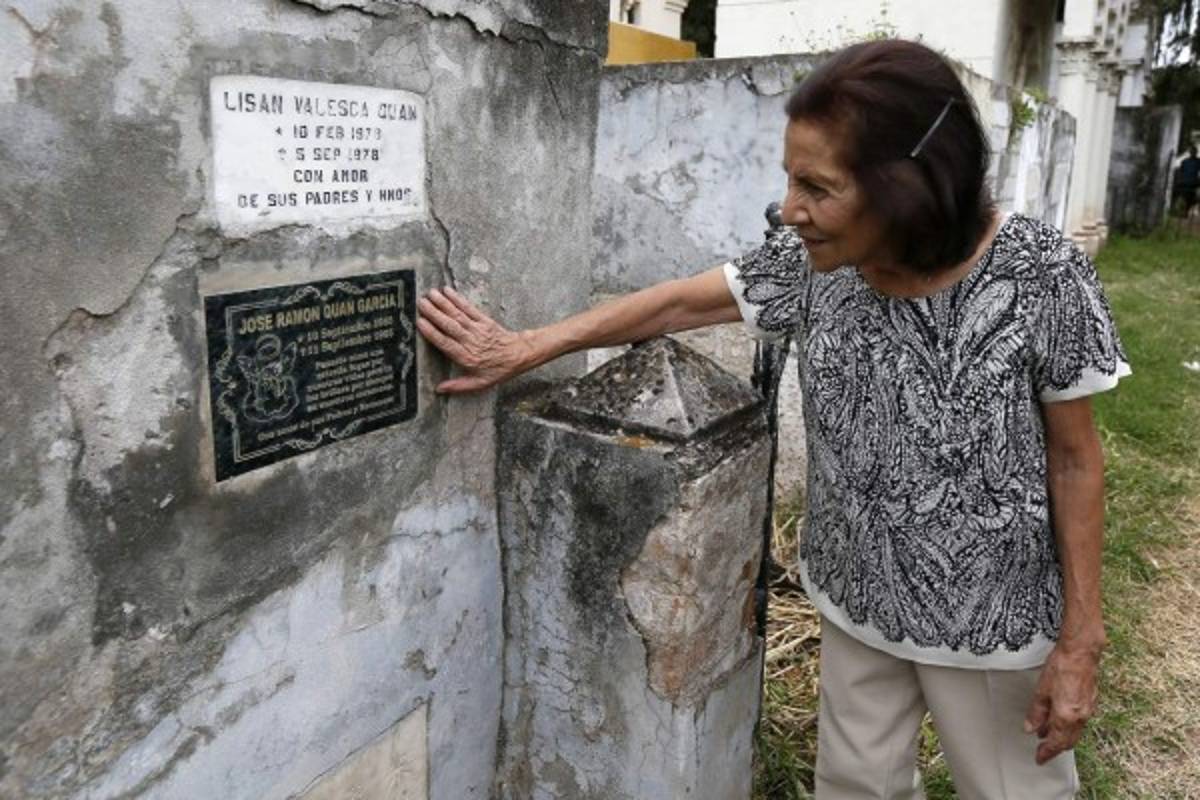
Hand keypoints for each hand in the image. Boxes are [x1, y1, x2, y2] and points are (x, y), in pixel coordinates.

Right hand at [416, 286, 535, 393]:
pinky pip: (469, 309)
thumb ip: (458, 386)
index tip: (420, 322)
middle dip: (434, 313)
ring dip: (443, 303)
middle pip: (449, 326)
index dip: (432, 333)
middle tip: (421, 303)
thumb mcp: (480, 384)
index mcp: (467, 358)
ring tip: (430, 294)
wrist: (518, 355)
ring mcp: (478, 329)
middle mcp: (471, 342)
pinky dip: (458, 299)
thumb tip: (439, 389)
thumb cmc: (498, 369)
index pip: (446, 343)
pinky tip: (448, 291)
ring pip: (458, 315)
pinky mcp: (484, 320)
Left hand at [1023, 639, 1102, 764]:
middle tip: (1043, 752)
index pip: (1055, 743)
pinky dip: (1069, 727)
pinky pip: (1080, 723)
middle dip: (1055, 749)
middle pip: (1068, 741)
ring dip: (1062, 738)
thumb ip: (1036, 712)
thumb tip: (1031, 729)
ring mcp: (1088, 710)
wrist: (1082, 652)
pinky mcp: (1091, 702)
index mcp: (1066, 717)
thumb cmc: (1061, 667)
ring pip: (1075, 733)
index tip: (1039, 758)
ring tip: (1048, 737)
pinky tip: (1061, 721)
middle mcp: (1080, 718)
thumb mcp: (1041, 690)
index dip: (1046, 753)